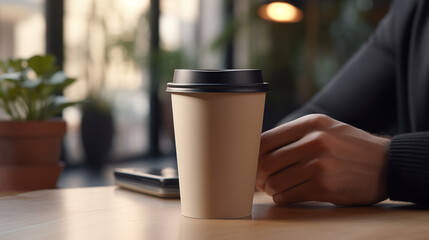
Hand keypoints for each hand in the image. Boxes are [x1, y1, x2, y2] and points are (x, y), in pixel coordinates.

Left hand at [256, 114, 390, 205]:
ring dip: (270, 189)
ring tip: (275, 188)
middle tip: (261, 181)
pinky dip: (283, 198)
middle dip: (258, 176)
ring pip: (275, 182)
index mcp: (310, 124)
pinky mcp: (325, 187)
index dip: (252, 155)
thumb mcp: (325, 128)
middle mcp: (314, 141)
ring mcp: (320, 165)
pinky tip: (288, 195)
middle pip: (266, 163)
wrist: (386, 164)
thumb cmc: (349, 147)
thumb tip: (260, 150)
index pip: (265, 140)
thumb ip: (295, 135)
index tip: (251, 163)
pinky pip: (288, 196)